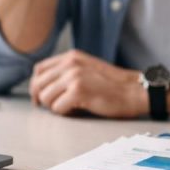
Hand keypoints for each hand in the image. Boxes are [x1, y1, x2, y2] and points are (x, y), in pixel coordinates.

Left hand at [29, 50, 147, 118]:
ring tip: (71, 107)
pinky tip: (78, 110)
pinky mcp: (78, 91)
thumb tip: (43, 85)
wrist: (134, 91)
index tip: (39, 97)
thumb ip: (67, 71)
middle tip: (53, 107)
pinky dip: (65, 113)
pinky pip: (57, 108)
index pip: (39, 69)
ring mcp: (74, 76)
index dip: (36, 85)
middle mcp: (70, 64)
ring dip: (56, 107)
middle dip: (43, 99)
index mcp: (71, 57)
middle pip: (38, 84)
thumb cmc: (112, 85)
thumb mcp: (87, 68)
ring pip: (46, 98)